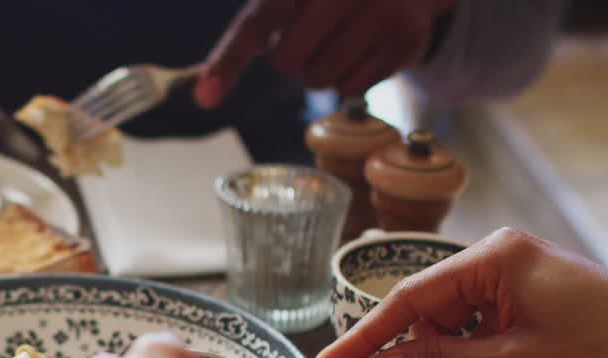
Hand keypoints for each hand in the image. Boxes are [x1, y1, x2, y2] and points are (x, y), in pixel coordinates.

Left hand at [195, 0, 454, 107]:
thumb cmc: (328, 0)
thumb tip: (204, 91)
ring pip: (318, 80)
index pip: (254, 26)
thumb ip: (250, 34)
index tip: (204, 96)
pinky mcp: (403, 42)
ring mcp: (379, 13)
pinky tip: (364, 50)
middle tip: (312, 36)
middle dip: (292, 58)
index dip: (227, 62)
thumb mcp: (289, 1)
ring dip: (320, 71)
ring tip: (340, 41)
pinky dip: (350, 79)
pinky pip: (351, 89)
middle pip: (286, 61)